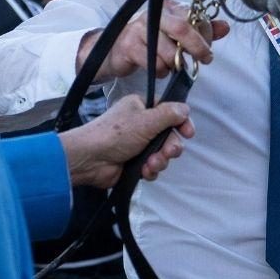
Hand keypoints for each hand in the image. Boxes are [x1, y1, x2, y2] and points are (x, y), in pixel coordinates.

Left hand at [60, 94, 192, 187]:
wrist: (91, 160)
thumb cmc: (116, 134)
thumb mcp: (145, 120)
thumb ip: (168, 115)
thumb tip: (185, 108)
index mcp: (140, 107)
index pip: (168, 111)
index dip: (180, 122)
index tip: (188, 133)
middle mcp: (140, 124)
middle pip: (168, 135)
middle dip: (170, 146)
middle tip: (168, 152)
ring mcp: (137, 144)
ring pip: (162, 153)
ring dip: (159, 160)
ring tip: (150, 164)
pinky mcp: (134, 162)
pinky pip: (153, 166)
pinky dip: (150, 170)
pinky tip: (144, 171)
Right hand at [78, 0, 226, 83]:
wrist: (117, 49)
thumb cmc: (151, 40)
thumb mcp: (177, 33)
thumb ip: (201, 30)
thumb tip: (225, 26)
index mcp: (168, 7)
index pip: (193, 17)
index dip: (205, 35)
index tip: (208, 50)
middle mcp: (153, 14)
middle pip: (182, 28)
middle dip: (197, 48)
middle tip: (204, 60)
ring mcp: (139, 29)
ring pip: (169, 52)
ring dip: (176, 64)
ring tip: (172, 65)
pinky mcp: (129, 46)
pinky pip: (155, 64)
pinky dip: (161, 71)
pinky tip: (158, 68)